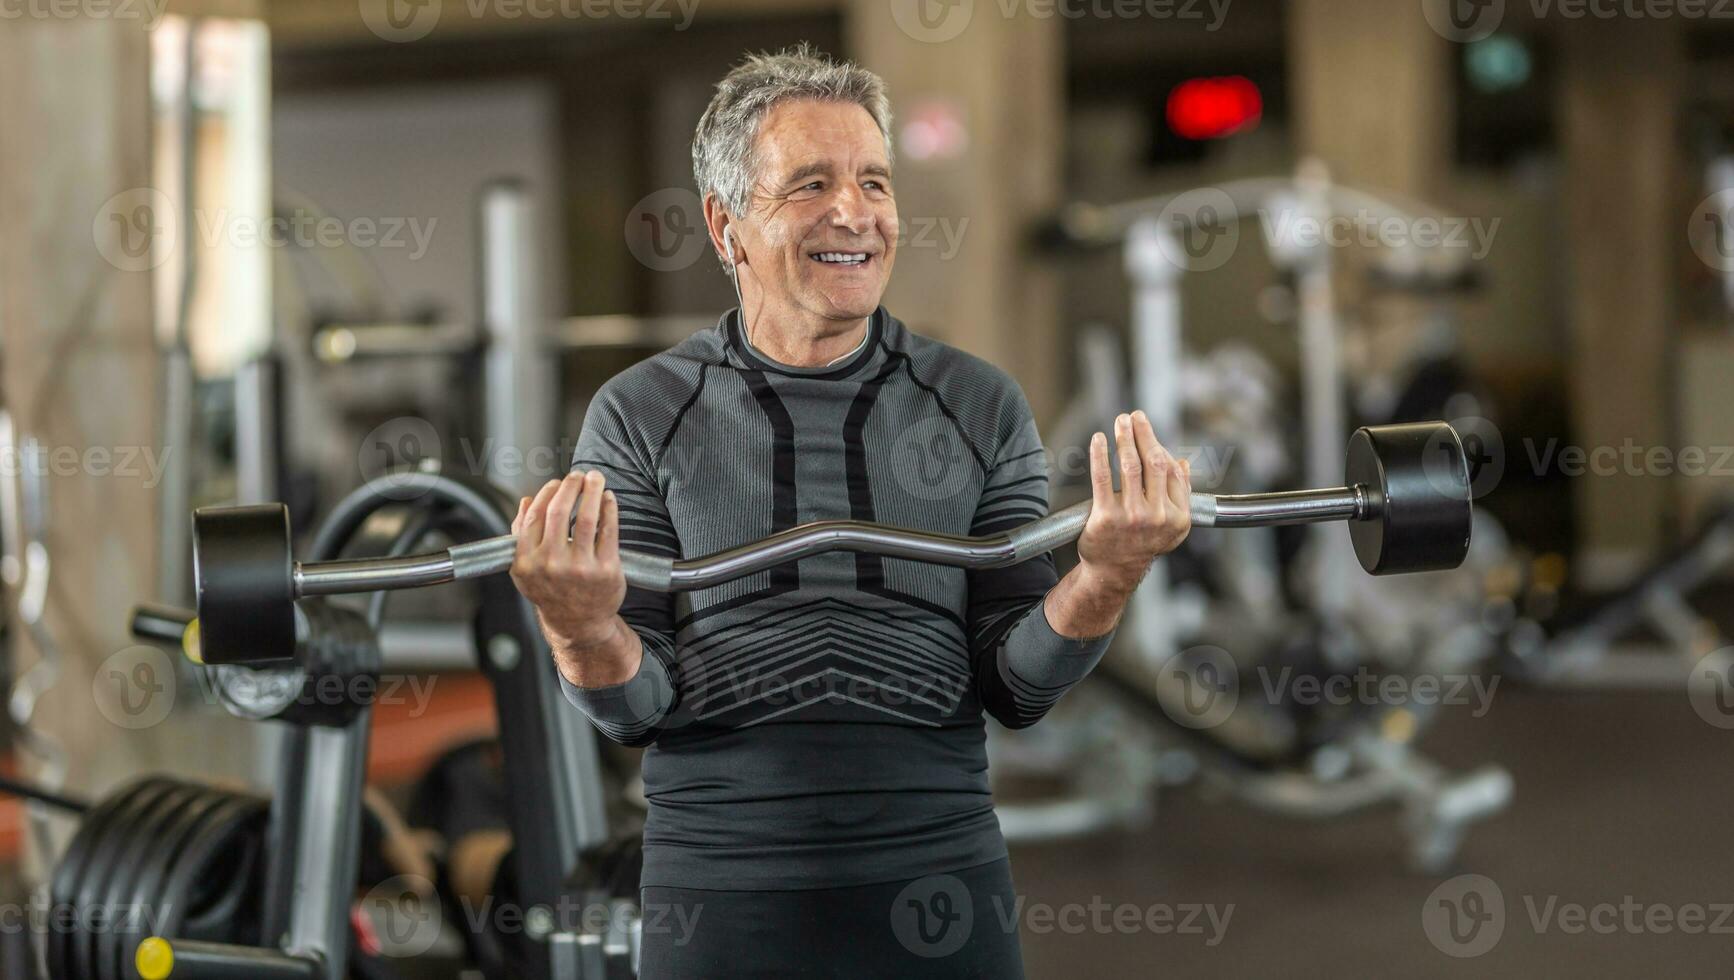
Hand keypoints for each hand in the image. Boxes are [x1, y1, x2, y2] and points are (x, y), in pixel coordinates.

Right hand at [509, 470, 625, 652]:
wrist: (578, 623)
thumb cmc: (552, 591)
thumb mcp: (525, 569)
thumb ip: (521, 534)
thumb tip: (526, 501)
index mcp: (527, 561)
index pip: (535, 516)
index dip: (547, 493)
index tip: (556, 483)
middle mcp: (552, 564)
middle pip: (560, 512)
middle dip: (570, 486)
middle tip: (577, 476)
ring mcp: (580, 568)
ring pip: (587, 518)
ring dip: (592, 490)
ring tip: (595, 478)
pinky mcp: (606, 570)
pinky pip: (609, 530)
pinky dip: (609, 508)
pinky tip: (609, 498)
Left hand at [1076, 411, 1191, 596]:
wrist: (1114, 571)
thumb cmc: (1142, 544)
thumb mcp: (1172, 526)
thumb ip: (1180, 495)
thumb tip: (1182, 463)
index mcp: (1177, 516)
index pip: (1171, 471)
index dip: (1158, 446)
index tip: (1146, 429)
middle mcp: (1157, 516)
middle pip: (1153, 464)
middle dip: (1144, 434)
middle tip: (1135, 416)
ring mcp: (1131, 517)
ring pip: (1130, 467)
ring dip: (1125, 438)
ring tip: (1120, 421)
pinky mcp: (1105, 517)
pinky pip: (1102, 478)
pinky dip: (1100, 454)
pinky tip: (1099, 439)